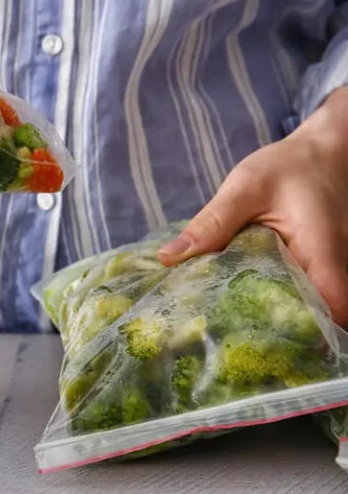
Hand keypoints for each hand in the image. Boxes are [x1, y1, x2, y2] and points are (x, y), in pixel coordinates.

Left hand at [158, 87, 347, 324]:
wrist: (325, 152)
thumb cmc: (289, 166)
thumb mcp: (246, 187)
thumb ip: (212, 222)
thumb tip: (169, 258)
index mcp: (324, 253)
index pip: (330, 311)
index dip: (302, 336)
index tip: (254, 346)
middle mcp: (337, 270)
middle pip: (318, 320)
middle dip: (279, 336)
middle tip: (226, 347)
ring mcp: (333, 272)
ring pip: (311, 311)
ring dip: (276, 322)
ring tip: (227, 334)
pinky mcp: (320, 272)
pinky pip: (303, 296)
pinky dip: (276, 304)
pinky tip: (239, 308)